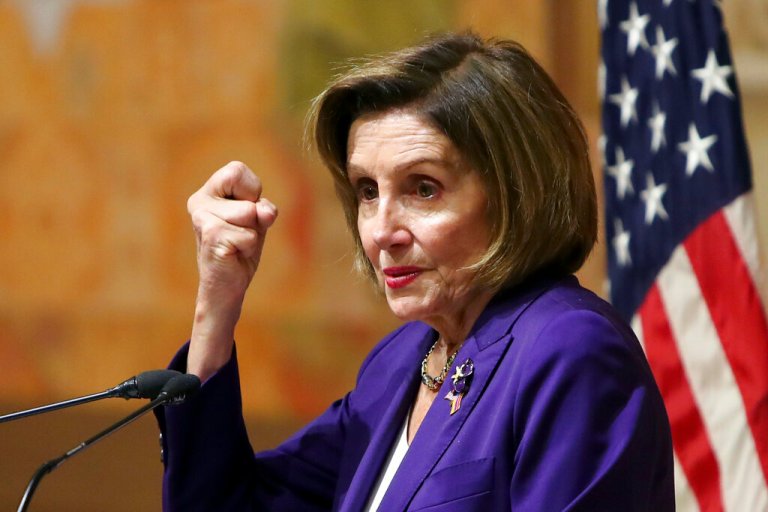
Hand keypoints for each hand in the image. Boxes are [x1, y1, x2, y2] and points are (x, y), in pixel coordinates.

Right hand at [186, 162, 277, 379]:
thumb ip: (262, 209)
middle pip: (248, 194)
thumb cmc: (240, 250)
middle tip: (241, 233)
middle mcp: (199, 201)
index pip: (237, 170)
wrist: (227, 287)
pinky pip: (248, 235)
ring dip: (252, 233)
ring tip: (237, 245)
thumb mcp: (256, 222)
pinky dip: (249, 247)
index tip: (246, 212)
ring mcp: (202, 218)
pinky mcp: (210, 235)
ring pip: (250, 214)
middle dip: (255, 216)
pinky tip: (234, 255)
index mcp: (208, 192)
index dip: (252, 191)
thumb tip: (263, 212)